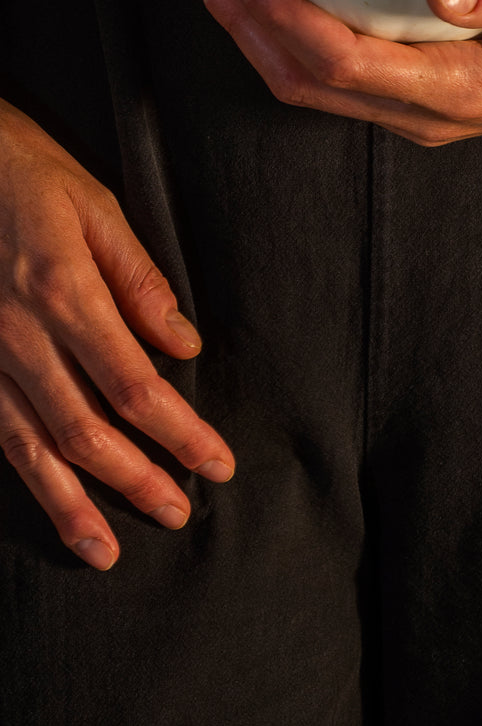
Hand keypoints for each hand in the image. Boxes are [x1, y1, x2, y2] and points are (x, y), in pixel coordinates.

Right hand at [0, 100, 234, 569]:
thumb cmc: (28, 175)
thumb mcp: (97, 209)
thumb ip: (142, 283)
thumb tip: (183, 344)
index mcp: (66, 295)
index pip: (136, 386)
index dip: (179, 433)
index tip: (215, 462)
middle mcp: (21, 337)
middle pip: (87, 430)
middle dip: (137, 479)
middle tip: (178, 513)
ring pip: (32, 447)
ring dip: (73, 504)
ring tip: (107, 550)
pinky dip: (27, 476)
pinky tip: (52, 505)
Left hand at [191, 0, 481, 144]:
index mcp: (460, 93)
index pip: (345, 62)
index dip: (282, 18)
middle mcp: (430, 116)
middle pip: (311, 86)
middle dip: (249, 33)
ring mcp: (425, 114)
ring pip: (320, 90)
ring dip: (266, 40)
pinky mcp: (428, 99)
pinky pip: (346, 78)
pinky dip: (302, 40)